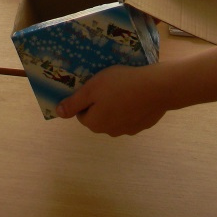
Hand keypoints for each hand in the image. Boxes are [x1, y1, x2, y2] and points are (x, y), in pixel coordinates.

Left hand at [55, 64, 172, 136]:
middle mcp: (110, 132)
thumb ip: (74, 102)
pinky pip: (131, 116)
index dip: (86, 98)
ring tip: (124, 87)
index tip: (94, 85)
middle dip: (101, 102)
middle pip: (99, 116)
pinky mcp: (143, 125)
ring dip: (116, 105)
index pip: (82, 113)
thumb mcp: (91, 89)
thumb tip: (58, 112)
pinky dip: (131, 107)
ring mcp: (129, 130)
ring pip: (115, 117)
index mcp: (95, 123)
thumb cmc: (120, 85)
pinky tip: (137, 94)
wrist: (157, 88)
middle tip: (108, 84)